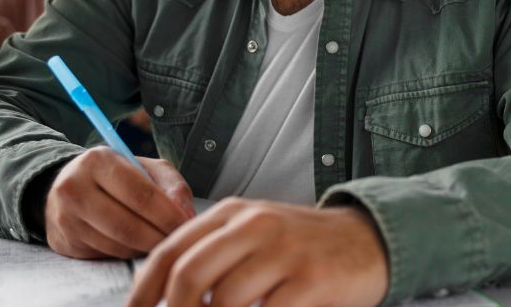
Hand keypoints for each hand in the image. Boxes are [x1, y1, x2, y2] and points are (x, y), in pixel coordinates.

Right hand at [45, 147, 195, 258]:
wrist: (71, 188)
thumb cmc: (117, 177)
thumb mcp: (147, 169)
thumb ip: (172, 185)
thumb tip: (186, 216)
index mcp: (98, 160)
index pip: (140, 194)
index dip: (168, 214)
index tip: (187, 225)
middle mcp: (75, 187)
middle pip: (128, 226)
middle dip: (160, 238)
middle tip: (178, 240)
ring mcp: (66, 217)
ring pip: (118, 245)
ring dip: (146, 248)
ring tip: (160, 241)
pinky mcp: (66, 241)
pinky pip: (107, 254)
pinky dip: (130, 253)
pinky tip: (138, 244)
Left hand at [127, 198, 388, 306]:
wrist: (368, 240)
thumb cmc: (300, 246)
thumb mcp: (252, 234)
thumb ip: (212, 256)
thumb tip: (166, 297)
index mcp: (231, 213)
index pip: (170, 251)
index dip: (143, 291)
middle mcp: (254, 225)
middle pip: (188, 276)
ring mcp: (283, 252)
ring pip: (225, 301)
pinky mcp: (311, 280)